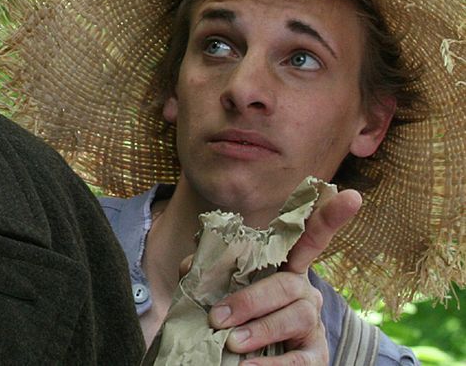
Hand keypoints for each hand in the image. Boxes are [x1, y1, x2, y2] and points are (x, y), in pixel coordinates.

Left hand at [207, 189, 362, 364]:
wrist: (235, 357)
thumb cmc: (228, 317)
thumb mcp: (215, 290)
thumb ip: (206, 273)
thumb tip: (191, 267)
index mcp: (283, 268)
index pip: (307, 239)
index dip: (327, 217)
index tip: (350, 194)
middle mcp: (304, 292)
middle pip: (288, 285)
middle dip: (250, 300)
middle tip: (217, 318)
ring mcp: (313, 325)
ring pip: (296, 317)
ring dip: (260, 329)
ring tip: (231, 343)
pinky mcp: (316, 356)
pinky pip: (302, 359)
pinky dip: (273, 364)